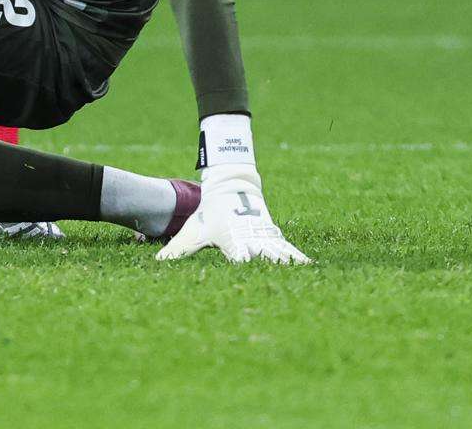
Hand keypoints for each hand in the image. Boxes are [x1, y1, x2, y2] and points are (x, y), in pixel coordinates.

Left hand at [156, 165, 308, 264]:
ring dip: (290, 264)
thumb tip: (158, 263)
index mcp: (232, 239)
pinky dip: (298, 257)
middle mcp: (251, 238)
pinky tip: (312, 266)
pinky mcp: (273, 235)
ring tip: (308, 276)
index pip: (239, 256)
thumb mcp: (193, 230)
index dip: (245, 265)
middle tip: (286, 283)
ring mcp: (264, 235)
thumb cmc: (210, 212)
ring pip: (280, 251)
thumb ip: (178, 250)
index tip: (250, 273)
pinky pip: (288, 248)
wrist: (231, 187)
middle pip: (265, 255)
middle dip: (274, 268)